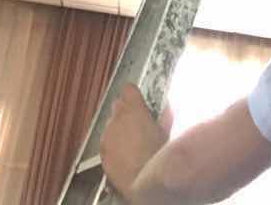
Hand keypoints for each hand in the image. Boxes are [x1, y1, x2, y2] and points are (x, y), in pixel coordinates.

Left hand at [100, 84, 172, 200]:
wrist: (141, 182)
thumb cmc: (156, 157)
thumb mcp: (166, 133)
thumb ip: (165, 116)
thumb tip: (168, 109)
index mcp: (133, 108)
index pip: (129, 89)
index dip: (135, 95)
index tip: (139, 100)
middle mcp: (117, 117)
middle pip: (118, 105)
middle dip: (126, 112)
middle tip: (138, 123)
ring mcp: (107, 134)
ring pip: (111, 124)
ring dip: (119, 129)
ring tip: (132, 143)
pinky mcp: (102, 151)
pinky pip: (107, 142)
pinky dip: (113, 145)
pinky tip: (124, 155)